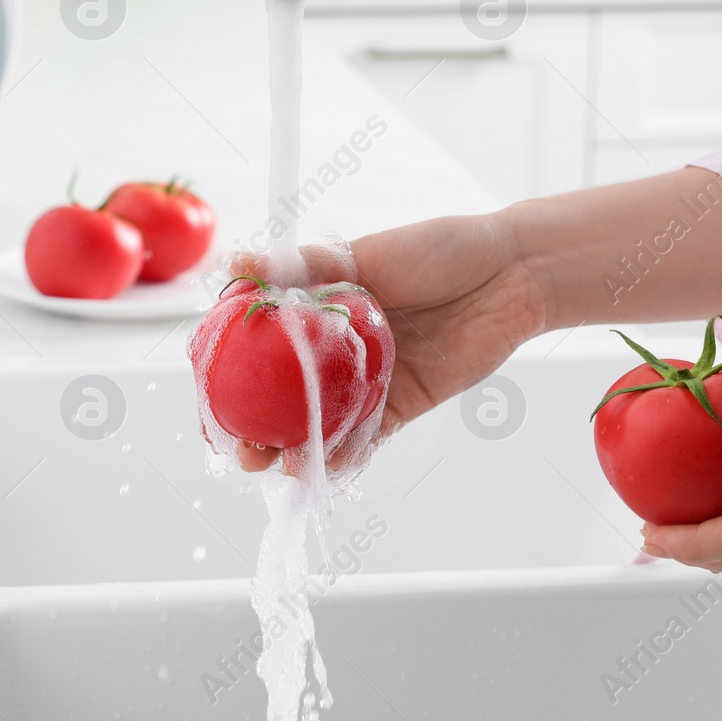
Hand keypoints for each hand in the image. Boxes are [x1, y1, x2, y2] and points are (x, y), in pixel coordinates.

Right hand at [223, 212, 550, 470]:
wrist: (510, 274)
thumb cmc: (440, 249)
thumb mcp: (363, 252)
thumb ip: (300, 265)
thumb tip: (233, 262)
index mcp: (318, 307)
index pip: (260, 347)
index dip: (231, 376)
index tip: (211, 399)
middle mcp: (336, 349)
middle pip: (284, 397)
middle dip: (256, 428)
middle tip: (242, 448)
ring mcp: (367, 380)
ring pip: (320, 425)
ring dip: (295, 451)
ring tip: (278, 466)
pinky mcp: (402, 404)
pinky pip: (366, 438)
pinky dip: (344, 458)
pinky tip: (324, 471)